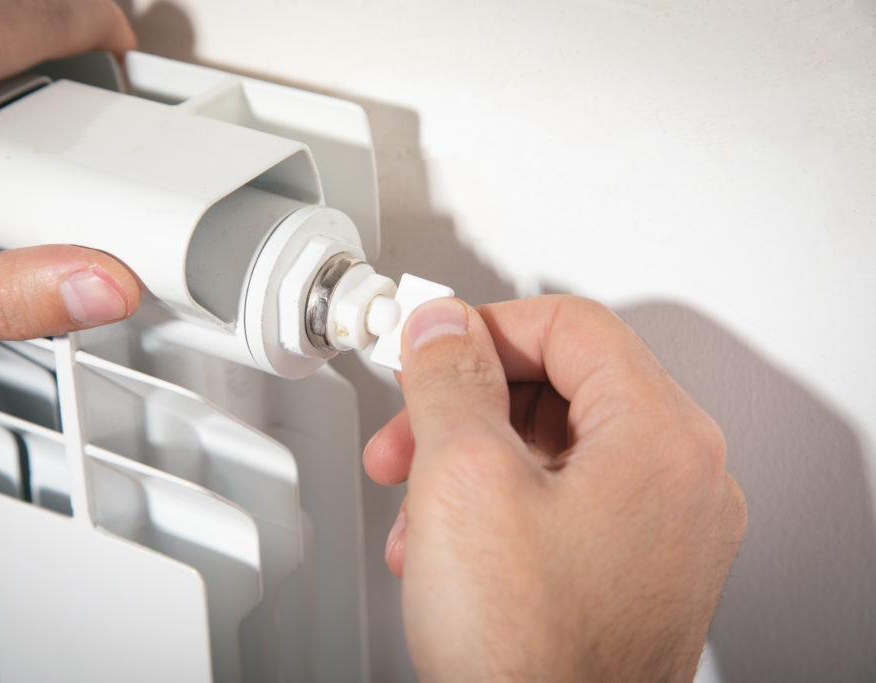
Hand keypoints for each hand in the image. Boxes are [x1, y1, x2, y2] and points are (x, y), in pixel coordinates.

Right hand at [364, 296, 745, 680]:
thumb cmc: (527, 652)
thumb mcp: (464, 479)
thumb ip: (449, 380)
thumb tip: (441, 328)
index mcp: (661, 439)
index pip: (570, 325)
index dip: (484, 327)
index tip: (429, 346)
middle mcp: (681, 481)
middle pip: (560, 386)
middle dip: (465, 405)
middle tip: (409, 429)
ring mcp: (663, 531)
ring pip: (552, 448)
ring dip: (470, 462)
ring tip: (415, 503)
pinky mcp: (633, 571)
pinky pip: (563, 502)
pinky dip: (497, 506)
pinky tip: (444, 544)